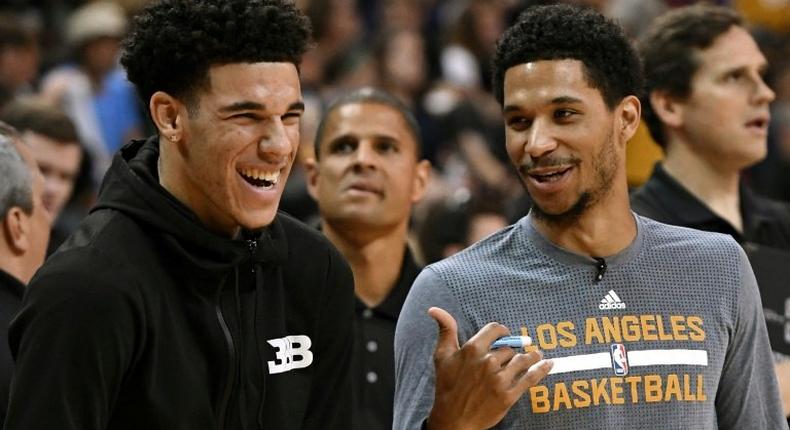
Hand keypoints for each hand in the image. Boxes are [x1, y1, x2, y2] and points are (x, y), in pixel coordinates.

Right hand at [426, 307, 552, 429]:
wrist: (453, 420)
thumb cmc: (447, 386)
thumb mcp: (442, 356)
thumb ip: (445, 330)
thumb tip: (434, 309)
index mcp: (472, 349)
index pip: (496, 330)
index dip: (502, 331)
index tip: (505, 334)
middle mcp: (488, 362)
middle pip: (509, 348)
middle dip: (512, 350)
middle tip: (514, 354)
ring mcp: (499, 379)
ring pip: (522, 361)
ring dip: (532, 357)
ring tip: (537, 355)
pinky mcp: (508, 395)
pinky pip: (530, 378)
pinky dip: (541, 369)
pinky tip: (548, 364)